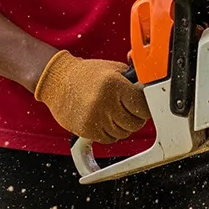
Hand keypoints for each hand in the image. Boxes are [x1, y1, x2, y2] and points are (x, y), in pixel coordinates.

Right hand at [33, 51, 149, 143]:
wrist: (58, 81)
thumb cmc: (87, 74)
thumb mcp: (113, 69)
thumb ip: (133, 80)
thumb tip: (150, 90)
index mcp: (114, 84)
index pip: (143, 106)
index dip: (145, 107)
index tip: (143, 105)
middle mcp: (105, 102)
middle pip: (135, 123)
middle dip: (135, 117)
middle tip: (128, 108)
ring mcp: (95, 118)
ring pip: (123, 133)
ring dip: (122, 125)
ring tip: (113, 111)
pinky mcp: (86, 130)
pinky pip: (110, 139)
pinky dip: (111, 132)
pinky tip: (104, 118)